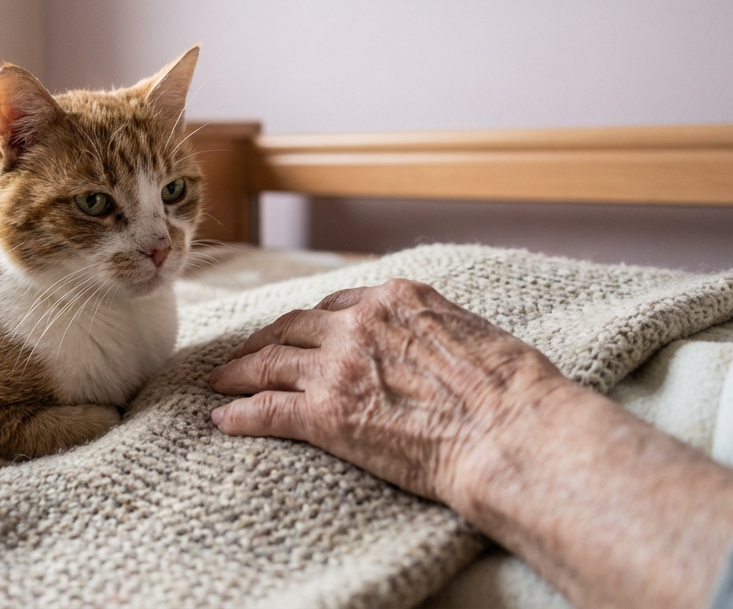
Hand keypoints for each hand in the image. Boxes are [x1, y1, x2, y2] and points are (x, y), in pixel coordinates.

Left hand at [208, 279, 567, 504]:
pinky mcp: (325, 414)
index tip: (295, 335)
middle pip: (291, 328)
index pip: (335, 305)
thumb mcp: (472, 332)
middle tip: (241, 355)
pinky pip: (266, 409)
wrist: (512, 433)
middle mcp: (359, 323)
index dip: (308, 324)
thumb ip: (434, 329)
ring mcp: (337, 367)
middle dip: (262, 341)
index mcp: (396, 298)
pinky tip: (223, 421)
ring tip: (217, 383)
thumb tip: (434, 343)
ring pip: (268, 363)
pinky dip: (239, 414)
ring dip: (237, 373)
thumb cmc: (514, 391)